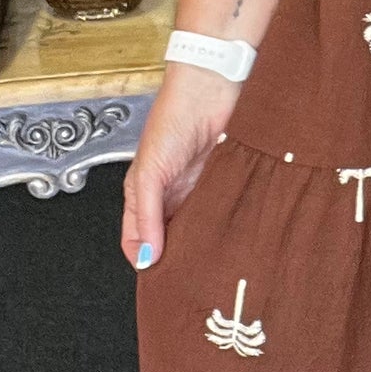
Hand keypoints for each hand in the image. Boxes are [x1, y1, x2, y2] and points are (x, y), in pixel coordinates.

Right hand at [121, 66, 236, 269]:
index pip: (138, 239)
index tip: (159, 282)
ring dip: (203, 245)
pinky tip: (232, 241)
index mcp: (144, 195)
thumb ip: (147, 216)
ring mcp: (198, 192)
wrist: (212, 89)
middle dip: (177, 259)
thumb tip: (146, 255)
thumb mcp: (149, 173)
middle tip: (189, 282)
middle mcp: (170, 196)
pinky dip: (226, 228)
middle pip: (170, 239)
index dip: (145, 260)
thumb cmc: (172, 119)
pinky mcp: (224, 184)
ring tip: (212, 267)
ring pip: (198, 230)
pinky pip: (224, 214)